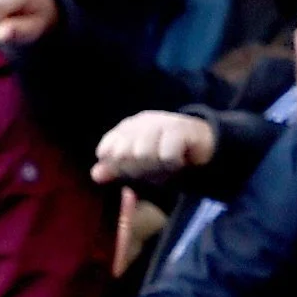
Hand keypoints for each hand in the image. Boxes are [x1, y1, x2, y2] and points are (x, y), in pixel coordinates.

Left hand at [92, 109, 216, 183]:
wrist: (200, 142)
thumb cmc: (164, 154)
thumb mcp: (138, 165)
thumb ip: (115, 169)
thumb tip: (95, 175)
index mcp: (126, 128)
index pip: (106, 150)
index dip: (116, 167)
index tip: (131, 172)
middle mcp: (140, 122)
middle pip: (123, 154)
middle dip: (138, 170)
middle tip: (154, 171)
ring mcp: (160, 122)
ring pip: (144, 154)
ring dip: (157, 167)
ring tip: (167, 165)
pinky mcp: (179, 129)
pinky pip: (167, 156)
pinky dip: (173, 164)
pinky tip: (180, 161)